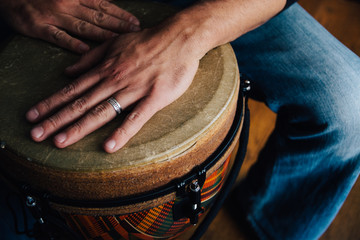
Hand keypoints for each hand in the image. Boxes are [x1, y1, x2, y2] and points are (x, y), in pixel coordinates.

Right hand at [0, 0, 139, 52]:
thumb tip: (109, 6)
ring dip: (102, 35)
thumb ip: (88, 0)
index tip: (136, 23)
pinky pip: (58, 36)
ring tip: (117, 42)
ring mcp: (55, 16)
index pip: (105, 6)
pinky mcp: (40, 27)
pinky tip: (85, 50)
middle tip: (134, 35)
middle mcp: (69, 4)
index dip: (121, 15)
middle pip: (98, 17)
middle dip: (118, 25)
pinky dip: (72, 43)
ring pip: (83, 27)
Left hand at [25, 25, 203, 152]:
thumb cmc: (147, 41)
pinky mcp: (154, 98)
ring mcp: (133, 90)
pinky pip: (136, 118)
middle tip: (35, 135)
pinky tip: (109, 146)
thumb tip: (68, 71)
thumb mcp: (114, 43)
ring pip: (102, 111)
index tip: (33, 115)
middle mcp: (114, 81)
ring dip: (79, 127)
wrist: (179, 38)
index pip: (72, 89)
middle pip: (80, 103)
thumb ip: (90, 58)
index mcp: (105, 69)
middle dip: (56, 119)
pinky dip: (122, 132)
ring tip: (59, 142)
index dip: (51, 102)